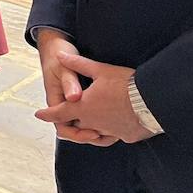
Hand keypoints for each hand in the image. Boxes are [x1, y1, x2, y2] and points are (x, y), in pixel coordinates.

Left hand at [34, 52, 152, 145]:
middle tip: (66, 118)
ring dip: (89, 128)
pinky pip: (112, 136)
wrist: (153, 100)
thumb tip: (60, 56)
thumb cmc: (125, 84)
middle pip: (76, 125)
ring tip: (86, 124)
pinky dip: (107, 132)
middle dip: (70, 122)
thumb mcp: (99, 70)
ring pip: (94, 133)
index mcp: (83, 108)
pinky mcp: (126, 136)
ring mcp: (110, 132)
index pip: (59, 114)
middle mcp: (93, 123)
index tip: (39, 115)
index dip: (47, 114)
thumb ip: (77, 64)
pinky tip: (109, 126)